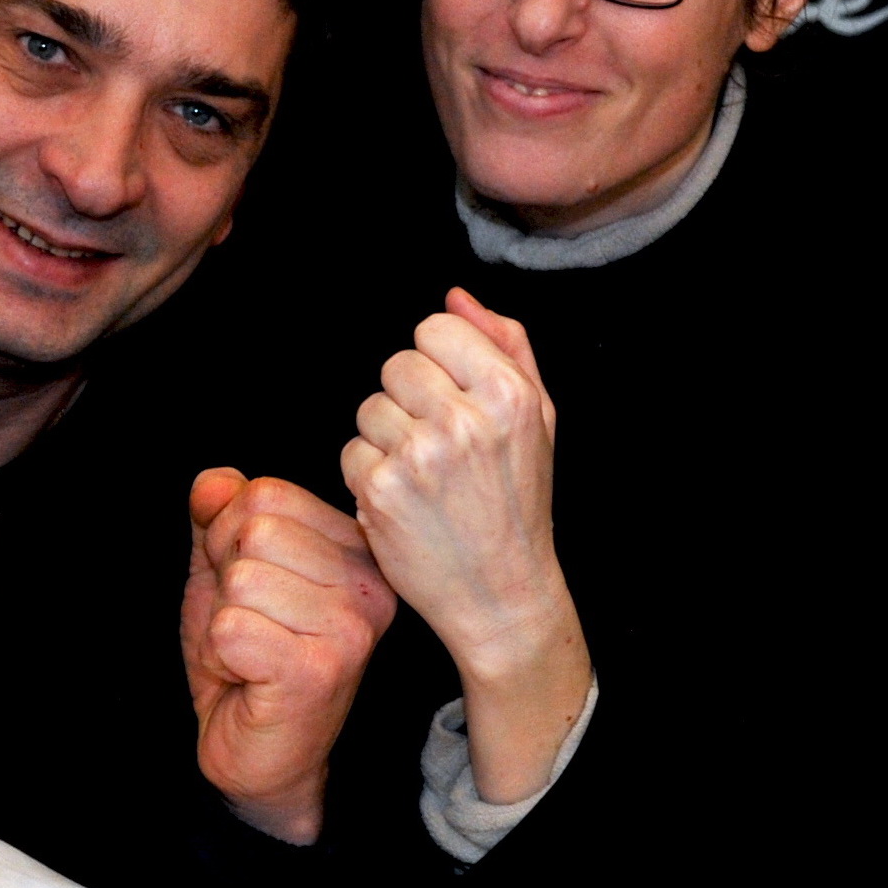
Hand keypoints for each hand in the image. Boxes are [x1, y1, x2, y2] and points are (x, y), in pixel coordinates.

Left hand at [181, 468, 395, 844]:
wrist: (259, 754)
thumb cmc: (249, 663)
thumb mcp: (224, 576)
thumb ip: (217, 520)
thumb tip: (213, 481)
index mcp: (355, 552)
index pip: (267, 493)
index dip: (227, 537)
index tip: (249, 589)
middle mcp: (368, 586)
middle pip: (254, 529)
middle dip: (224, 578)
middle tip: (249, 626)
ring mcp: (351, 628)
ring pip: (241, 579)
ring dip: (223, 621)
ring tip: (251, 653)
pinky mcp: (320, 670)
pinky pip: (231, 628)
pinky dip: (221, 655)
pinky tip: (249, 678)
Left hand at [341, 292, 573, 673]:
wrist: (501, 591)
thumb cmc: (517, 500)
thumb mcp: (536, 418)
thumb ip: (503, 346)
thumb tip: (455, 296)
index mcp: (508, 394)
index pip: (435, 328)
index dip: (435, 361)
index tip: (449, 397)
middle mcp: (465, 420)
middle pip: (395, 364)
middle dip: (406, 398)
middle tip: (434, 442)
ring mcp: (419, 455)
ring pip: (368, 408)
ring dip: (384, 437)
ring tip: (421, 474)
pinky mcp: (381, 489)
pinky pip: (350, 451)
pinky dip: (367, 475)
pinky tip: (400, 500)